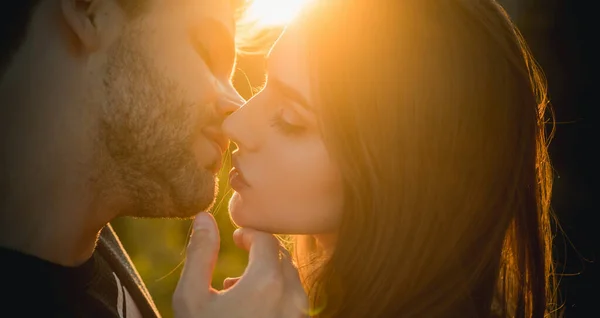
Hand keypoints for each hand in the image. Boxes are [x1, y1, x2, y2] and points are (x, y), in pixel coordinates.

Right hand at [173, 212, 307, 317]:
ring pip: (290, 278)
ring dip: (268, 272)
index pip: (266, 239)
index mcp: (267, 281)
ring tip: (238, 286)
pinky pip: (294, 301)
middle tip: (238, 253)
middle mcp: (291, 296)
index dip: (250, 233)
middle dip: (260, 251)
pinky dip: (276, 293)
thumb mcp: (192, 296)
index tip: (235, 237)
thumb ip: (200, 252)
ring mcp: (298, 316)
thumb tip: (204, 217)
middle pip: (281, 256)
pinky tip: (249, 309)